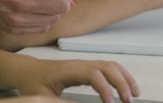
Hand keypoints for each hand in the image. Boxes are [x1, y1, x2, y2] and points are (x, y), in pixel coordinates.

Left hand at [15, 59, 138, 102]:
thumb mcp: (43, 97)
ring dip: (125, 78)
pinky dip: (120, 75)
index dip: (105, 88)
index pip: (93, 75)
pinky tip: (126, 86)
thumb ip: (60, 102)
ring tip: (134, 94)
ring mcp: (84, 64)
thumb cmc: (34, 83)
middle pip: (107, 67)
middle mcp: (80, 64)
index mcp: (68, 71)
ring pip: (111, 65)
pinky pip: (108, 67)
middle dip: (121, 83)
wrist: (28, 71)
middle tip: (128, 101)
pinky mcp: (87, 66)